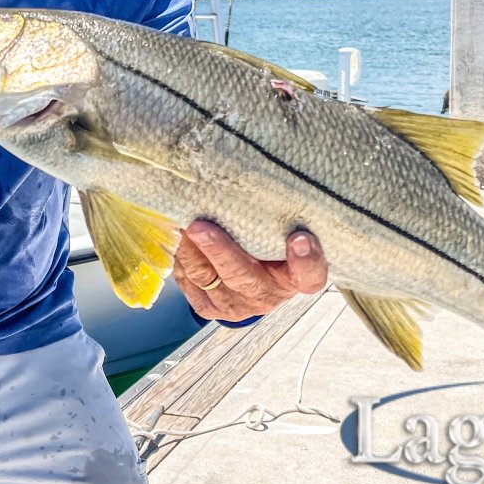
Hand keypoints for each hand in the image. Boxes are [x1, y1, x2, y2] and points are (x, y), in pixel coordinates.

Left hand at [173, 221, 327, 322]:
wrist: (253, 280)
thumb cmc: (271, 247)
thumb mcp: (282, 233)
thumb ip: (278, 218)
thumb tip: (256, 176)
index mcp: (298, 278)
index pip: (310, 274)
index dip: (306, 259)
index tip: (299, 238)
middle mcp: (268, 296)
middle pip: (243, 277)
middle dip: (219, 251)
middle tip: (199, 226)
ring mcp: (235, 305)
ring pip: (205, 277)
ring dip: (187, 249)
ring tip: (178, 222)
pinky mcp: (208, 307)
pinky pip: (186, 281)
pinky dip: (178, 255)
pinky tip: (174, 234)